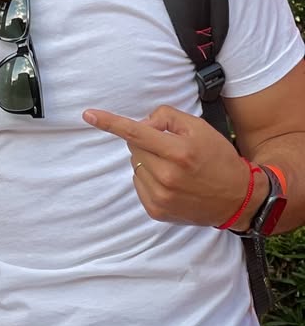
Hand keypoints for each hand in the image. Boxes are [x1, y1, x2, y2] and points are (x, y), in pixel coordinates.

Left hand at [82, 103, 252, 227]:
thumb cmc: (217, 157)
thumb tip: (143, 124)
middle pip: (134, 148)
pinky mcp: (157, 211)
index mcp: (178, 152)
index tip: (88, 114)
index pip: (135, 133)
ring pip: (135, 165)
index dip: (109, 122)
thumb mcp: (198, 127)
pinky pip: (138, 183)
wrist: (237, 198)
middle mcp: (167, 176)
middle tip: (170, 149)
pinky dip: (148, 178)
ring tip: (174, 168)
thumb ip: (166, 117)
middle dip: (146, 143)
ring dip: (147, 161)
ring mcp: (160, 197)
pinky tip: (170, 182)